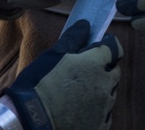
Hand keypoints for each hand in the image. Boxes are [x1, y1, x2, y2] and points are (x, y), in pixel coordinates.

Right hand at [4, 20, 122, 129]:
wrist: (30, 120)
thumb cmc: (39, 85)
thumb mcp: (53, 55)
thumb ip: (74, 38)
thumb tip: (86, 25)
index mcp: (95, 65)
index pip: (115, 48)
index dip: (107, 46)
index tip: (98, 48)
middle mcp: (104, 86)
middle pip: (114, 72)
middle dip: (104, 68)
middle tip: (85, 72)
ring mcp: (104, 108)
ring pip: (110, 93)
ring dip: (100, 89)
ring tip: (79, 93)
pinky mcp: (100, 126)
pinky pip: (106, 114)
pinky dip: (97, 110)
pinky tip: (81, 109)